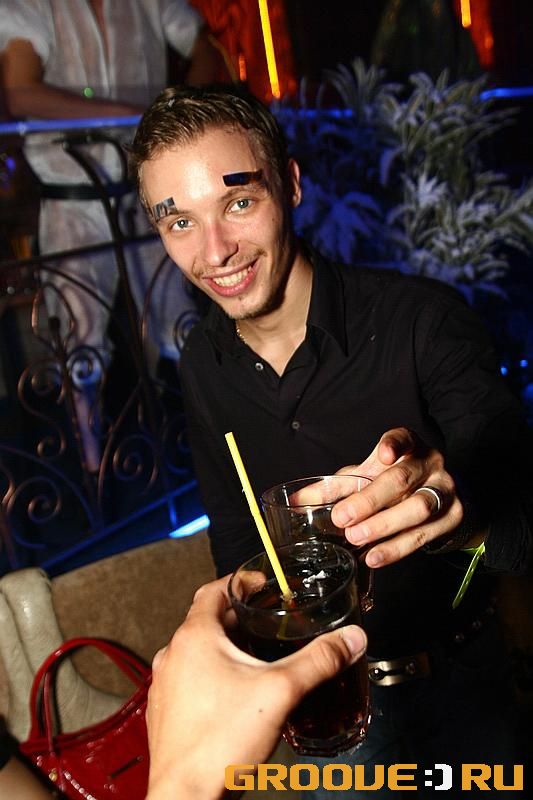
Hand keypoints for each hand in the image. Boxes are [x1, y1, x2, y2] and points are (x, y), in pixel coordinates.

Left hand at [145, 577, 366, 799]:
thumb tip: (350, 639)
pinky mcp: (166, 712)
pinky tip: (234, 694)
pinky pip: (188, 680)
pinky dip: (211, 675)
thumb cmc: (221, 742)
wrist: (187, 798)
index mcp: (195, 637)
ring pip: (196, 651)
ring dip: (223, 647)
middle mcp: (173, 655)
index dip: (240, 581)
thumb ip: (319, 660)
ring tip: (255, 655)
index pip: (214, 590)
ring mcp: (165, 685)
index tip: (260, 582)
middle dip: (238, 616)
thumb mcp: (281, 691)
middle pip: (206, 620)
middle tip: (267, 618)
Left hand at [331, 427, 463, 567]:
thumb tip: (296, 503)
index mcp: (408, 446)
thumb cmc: (393, 482)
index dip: (394, 444)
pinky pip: (425, 535)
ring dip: (384, 526)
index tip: (383, 454)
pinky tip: (374, 556)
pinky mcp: (453, 516)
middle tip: (342, 518)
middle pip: (402, 479)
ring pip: (419, 508)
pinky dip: (397, 548)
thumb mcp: (365, 477)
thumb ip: (333, 488)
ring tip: (356, 539)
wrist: (437, 497)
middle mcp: (430, 463)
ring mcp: (445, 489)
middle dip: (370, 500)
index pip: (403, 437)